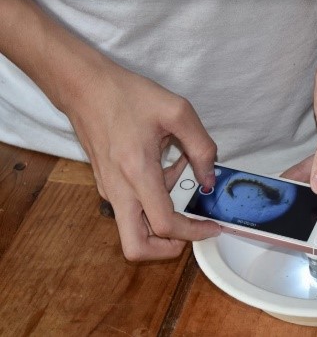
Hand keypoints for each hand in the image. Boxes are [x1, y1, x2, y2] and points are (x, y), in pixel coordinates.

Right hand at [67, 65, 220, 260]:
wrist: (84, 87)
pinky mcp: (105, 184)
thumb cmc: (127, 95)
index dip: (194, 233)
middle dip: (167, 249)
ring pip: (133, 229)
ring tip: (176, 175)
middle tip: (191, 230)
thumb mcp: (176, 111)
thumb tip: (208, 179)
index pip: (165, 224)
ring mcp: (108, 190)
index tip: (212, 227)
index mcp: (137, 173)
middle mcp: (119, 190)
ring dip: (161, 218)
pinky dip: (151, 201)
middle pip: (137, 247)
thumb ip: (201, 146)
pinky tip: (162, 167)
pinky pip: (130, 208)